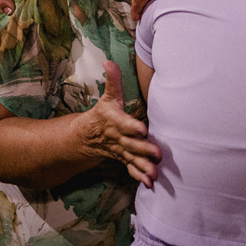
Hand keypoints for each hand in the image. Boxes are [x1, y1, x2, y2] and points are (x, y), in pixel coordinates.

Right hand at [80, 61, 160, 187]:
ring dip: (143, 167)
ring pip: (132, 159)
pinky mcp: (124, 159)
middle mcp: (118, 137)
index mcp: (114, 121)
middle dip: (143, 150)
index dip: (132, 126)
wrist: (87, 136)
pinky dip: (139, 176)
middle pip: (131, 144)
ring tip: (155, 174)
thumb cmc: (103, 113)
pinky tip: (150, 183)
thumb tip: (109, 62)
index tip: (142, 130)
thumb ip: (112, 80)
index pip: (123, 123)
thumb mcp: (108, 96)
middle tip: (158, 155)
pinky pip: (131, 169)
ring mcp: (121, 150)